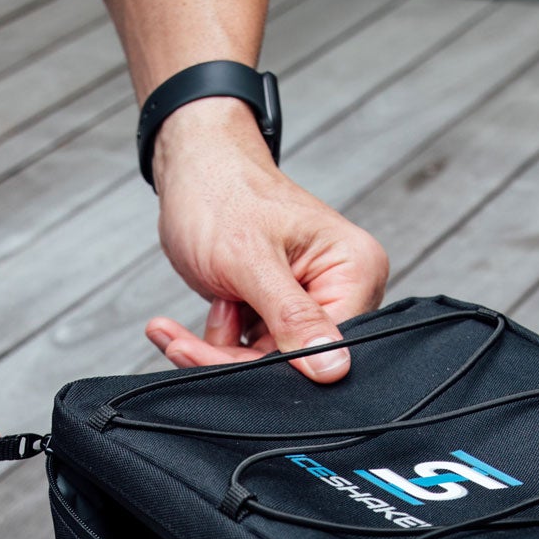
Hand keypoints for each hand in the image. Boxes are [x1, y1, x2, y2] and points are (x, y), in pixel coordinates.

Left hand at [145, 98, 388, 383]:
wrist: (193, 169)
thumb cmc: (221, 193)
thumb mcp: (251, 258)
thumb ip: (292, 316)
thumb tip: (332, 369)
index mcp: (356, 269)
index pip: (329, 347)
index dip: (274, 363)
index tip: (214, 357)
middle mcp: (346, 289)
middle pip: (296, 360)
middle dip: (234, 356)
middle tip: (182, 342)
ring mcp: (315, 303)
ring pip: (269, 361)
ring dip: (221, 349)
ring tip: (195, 313)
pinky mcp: (285, 312)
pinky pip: (255, 350)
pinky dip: (221, 341)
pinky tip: (206, 310)